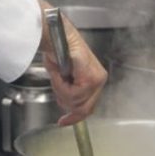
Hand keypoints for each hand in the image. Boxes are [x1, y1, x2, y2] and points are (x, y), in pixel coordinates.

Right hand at [37, 0, 107, 125]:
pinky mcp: (89, 76)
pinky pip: (71, 93)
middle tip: (57, 87)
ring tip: (58, 73)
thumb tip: (67, 106)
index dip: (75, 117)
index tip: (63, 122)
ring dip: (60, 90)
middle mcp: (100, 79)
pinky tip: (59, 73)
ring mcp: (96, 78)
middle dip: (65, 101)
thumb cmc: (57, 48)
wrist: (55, 34)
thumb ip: (71, 92)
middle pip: (83, 108)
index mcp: (96, 78)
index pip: (89, 107)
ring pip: (75, 102)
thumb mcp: (64, 76)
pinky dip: (60, 85)